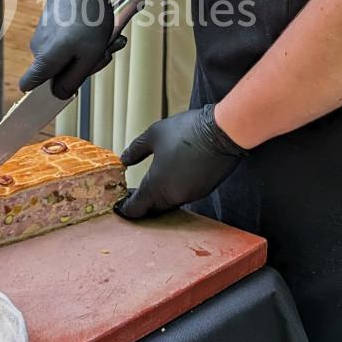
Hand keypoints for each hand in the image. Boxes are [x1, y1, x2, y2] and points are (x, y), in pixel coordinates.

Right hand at [19, 0, 125, 99]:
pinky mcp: (48, 22)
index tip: (63, 86)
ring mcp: (41, 33)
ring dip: (82, 52)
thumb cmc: (89, 20)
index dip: (44, 91)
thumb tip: (58, 95)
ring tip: (99, 38)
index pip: (28, 85)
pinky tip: (92, 28)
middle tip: (98, 54)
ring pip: (61, 55)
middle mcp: (37, 47)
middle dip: (77, 68)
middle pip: (54, 71)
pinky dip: (78, 38)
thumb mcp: (88, 57)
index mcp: (44, 59)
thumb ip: (72, 81)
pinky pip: (62, 40)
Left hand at [115, 104, 247, 218]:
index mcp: (156, 186)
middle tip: (132, 193)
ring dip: (158, 198)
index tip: (119, 204)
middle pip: (152, 210)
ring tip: (150, 184)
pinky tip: (171, 178)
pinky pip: (183, 196)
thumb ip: (135, 151)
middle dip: (141, 203)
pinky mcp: (203, 190)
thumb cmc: (185, 131)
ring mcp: (190, 195)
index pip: (136, 209)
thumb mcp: (153, 135)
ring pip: (168, 204)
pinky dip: (174, 192)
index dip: (125, 208)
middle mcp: (173, 197)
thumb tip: (123, 160)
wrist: (222, 132)